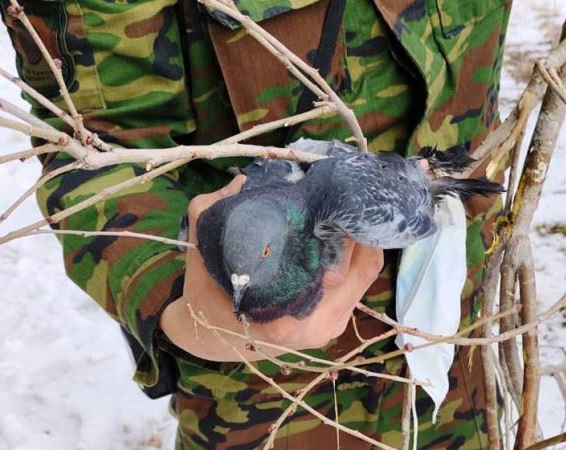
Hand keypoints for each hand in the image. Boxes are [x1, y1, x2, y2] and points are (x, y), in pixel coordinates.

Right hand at [160, 175, 383, 361]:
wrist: (212, 336)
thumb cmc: (208, 293)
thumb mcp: (199, 250)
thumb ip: (209, 211)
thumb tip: (243, 181)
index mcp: (283, 319)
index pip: (336, 267)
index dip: (341, 229)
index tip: (334, 199)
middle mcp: (314, 326)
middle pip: (360, 266)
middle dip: (355, 229)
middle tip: (343, 197)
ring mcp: (330, 327)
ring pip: (366, 272)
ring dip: (361, 240)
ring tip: (346, 209)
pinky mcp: (337, 323)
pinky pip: (360, 281)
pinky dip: (357, 255)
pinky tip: (345, 231)